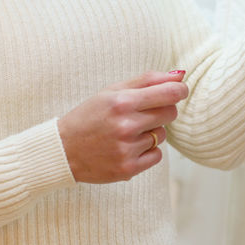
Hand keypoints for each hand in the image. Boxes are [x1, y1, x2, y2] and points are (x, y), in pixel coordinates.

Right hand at [57, 70, 187, 182]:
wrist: (63, 150)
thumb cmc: (90, 115)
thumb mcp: (112, 91)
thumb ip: (147, 81)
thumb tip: (180, 76)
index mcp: (122, 102)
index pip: (169, 93)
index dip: (180, 90)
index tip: (179, 91)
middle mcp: (126, 126)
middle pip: (170, 114)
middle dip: (163, 110)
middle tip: (143, 113)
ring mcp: (127, 149)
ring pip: (162, 135)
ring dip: (151, 132)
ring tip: (127, 132)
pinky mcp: (128, 169)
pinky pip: (157, 155)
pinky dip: (147, 151)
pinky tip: (128, 147)